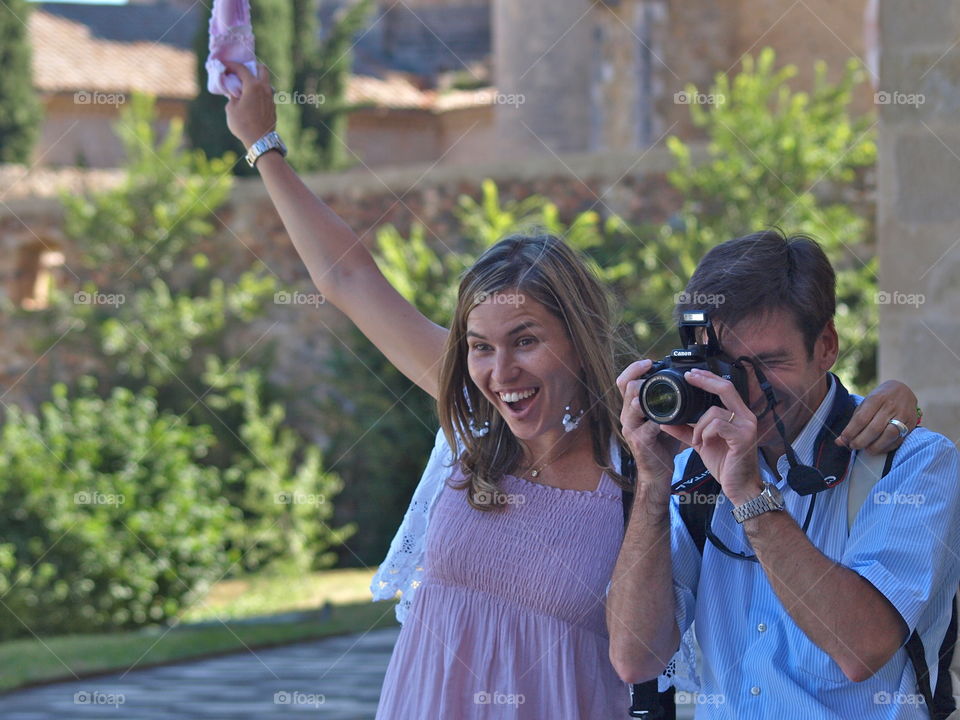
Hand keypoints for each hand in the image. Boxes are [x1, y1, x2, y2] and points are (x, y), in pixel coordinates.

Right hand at [223, 61, 276, 148]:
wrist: (260, 141)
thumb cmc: (243, 125)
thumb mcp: (231, 109)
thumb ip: (232, 96)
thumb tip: (235, 92)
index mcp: (253, 86)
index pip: (242, 68)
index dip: (231, 65)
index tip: (224, 65)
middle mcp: (265, 88)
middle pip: (262, 69)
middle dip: (251, 67)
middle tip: (241, 72)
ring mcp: (271, 97)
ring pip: (266, 82)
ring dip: (256, 80)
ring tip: (246, 87)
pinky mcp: (273, 106)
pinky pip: (267, 93)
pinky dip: (259, 91)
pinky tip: (251, 99)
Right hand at [617, 359, 684, 497]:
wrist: (657, 472)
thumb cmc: (662, 443)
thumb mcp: (663, 417)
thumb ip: (667, 401)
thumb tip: (684, 380)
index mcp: (632, 407)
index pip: (624, 381)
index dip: (634, 368)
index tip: (649, 362)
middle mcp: (627, 415)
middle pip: (626, 387)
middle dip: (641, 377)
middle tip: (655, 373)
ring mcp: (631, 428)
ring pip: (634, 404)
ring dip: (647, 396)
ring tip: (661, 392)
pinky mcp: (640, 441)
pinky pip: (648, 425)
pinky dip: (661, 420)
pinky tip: (671, 418)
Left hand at [660, 368, 761, 506]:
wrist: (740, 488)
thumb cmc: (725, 464)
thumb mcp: (702, 443)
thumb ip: (686, 430)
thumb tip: (665, 422)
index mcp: (738, 415)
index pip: (725, 388)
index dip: (708, 377)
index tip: (690, 373)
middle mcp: (746, 417)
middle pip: (725, 388)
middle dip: (704, 380)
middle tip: (688, 377)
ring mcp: (747, 427)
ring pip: (714, 411)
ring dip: (698, 425)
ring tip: (696, 440)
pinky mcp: (743, 438)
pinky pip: (717, 425)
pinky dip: (704, 433)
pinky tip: (703, 443)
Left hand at [836, 380, 917, 453]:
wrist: (903, 390)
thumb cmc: (879, 399)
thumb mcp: (865, 404)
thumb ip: (854, 422)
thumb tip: (840, 441)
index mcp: (876, 399)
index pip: (861, 419)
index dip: (851, 432)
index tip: (843, 440)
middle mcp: (890, 406)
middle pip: (875, 428)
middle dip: (861, 441)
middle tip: (853, 446)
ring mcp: (903, 415)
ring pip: (889, 435)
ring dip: (875, 446)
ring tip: (866, 450)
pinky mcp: (911, 424)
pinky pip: (899, 440)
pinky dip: (886, 447)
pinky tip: (878, 449)